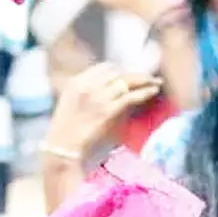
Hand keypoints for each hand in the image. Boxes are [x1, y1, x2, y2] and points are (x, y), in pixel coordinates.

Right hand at [45, 62, 161, 155]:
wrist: (62, 148)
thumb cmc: (67, 130)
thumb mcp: (70, 103)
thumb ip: (87, 91)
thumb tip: (111, 85)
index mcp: (77, 82)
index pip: (104, 68)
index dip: (119, 71)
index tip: (128, 77)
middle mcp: (87, 86)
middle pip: (117, 73)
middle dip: (133, 75)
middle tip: (147, 77)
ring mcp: (97, 98)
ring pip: (126, 82)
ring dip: (144, 80)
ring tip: (155, 81)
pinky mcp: (107, 111)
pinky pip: (130, 97)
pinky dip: (144, 92)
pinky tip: (153, 90)